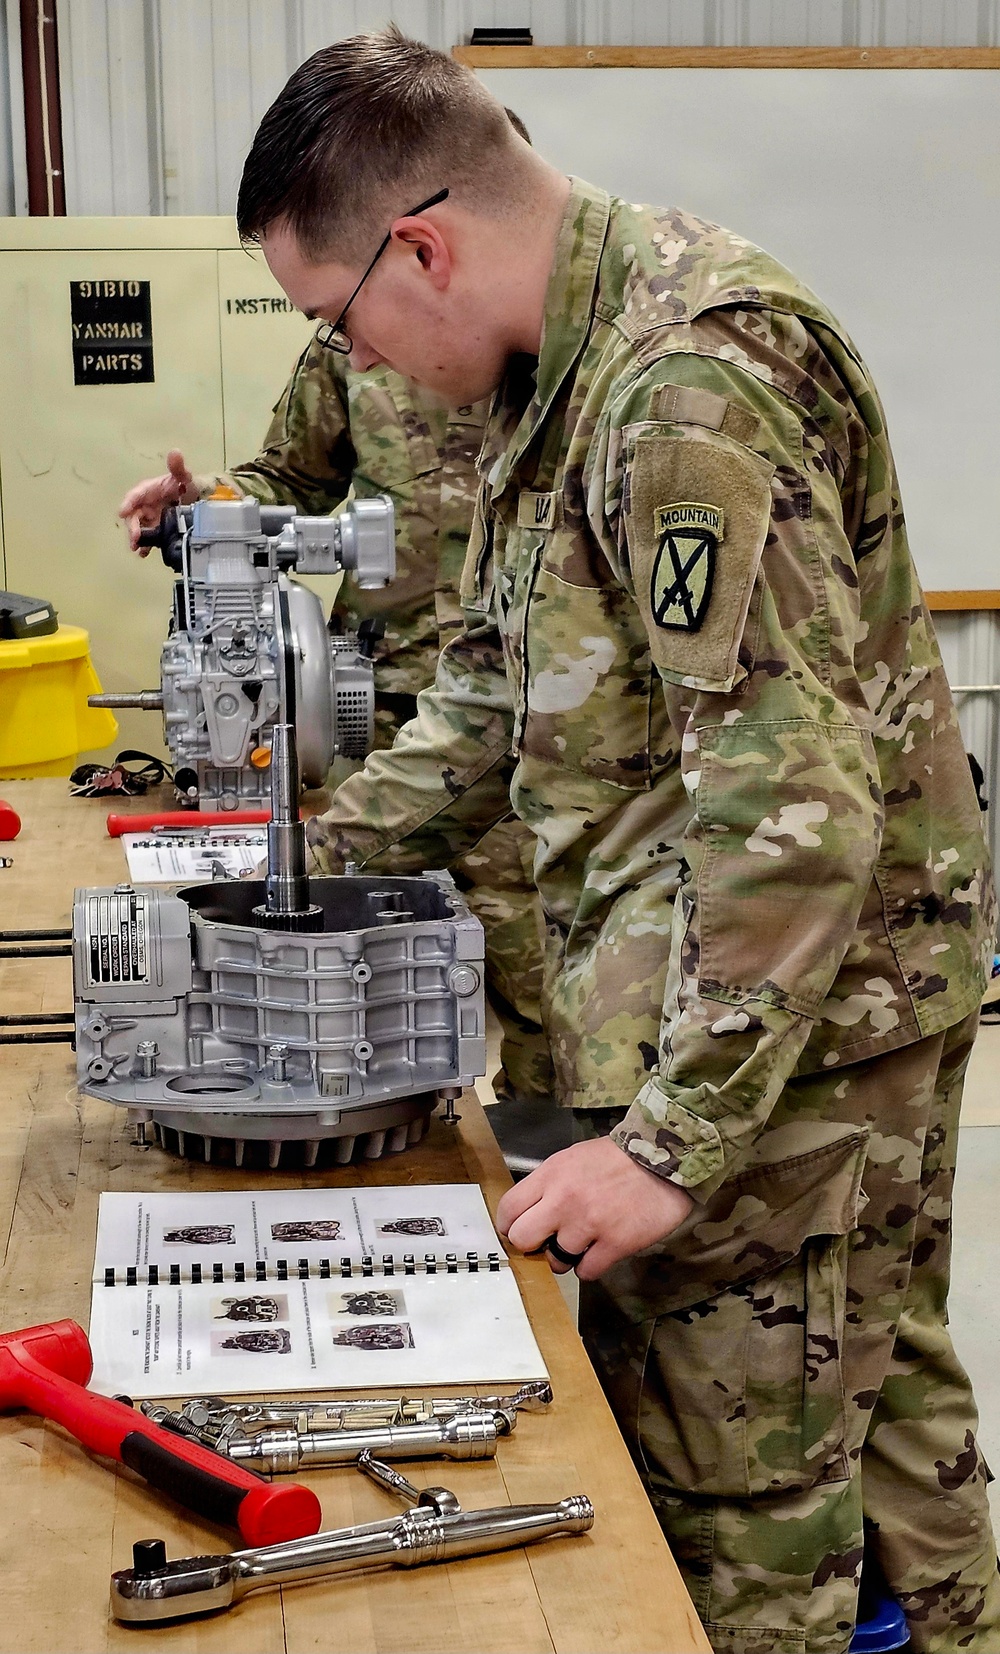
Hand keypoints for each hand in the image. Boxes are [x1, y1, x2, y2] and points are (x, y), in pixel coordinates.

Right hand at [118, 449, 196, 551]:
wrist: (198, 499)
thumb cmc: (186, 485)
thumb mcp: (183, 476)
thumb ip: (177, 467)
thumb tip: (175, 452)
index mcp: (149, 490)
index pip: (136, 495)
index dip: (128, 503)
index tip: (123, 512)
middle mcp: (146, 504)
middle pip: (134, 515)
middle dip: (132, 526)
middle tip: (134, 537)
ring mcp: (151, 518)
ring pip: (139, 528)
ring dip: (137, 538)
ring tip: (138, 548)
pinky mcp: (157, 529)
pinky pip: (149, 537)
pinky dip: (146, 546)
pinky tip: (145, 553)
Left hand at [495, 1136, 694, 1280]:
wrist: (663, 1159)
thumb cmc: (617, 1159)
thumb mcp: (572, 1159)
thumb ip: (548, 1184)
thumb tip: (529, 1213)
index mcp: (551, 1175)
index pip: (508, 1209)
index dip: (509, 1225)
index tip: (519, 1229)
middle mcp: (564, 1200)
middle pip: (522, 1239)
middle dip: (532, 1244)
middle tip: (547, 1241)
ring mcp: (589, 1223)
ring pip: (555, 1260)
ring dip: (566, 1256)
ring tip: (582, 1243)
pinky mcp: (615, 1243)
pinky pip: (587, 1271)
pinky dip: (591, 1265)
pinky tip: (601, 1250)